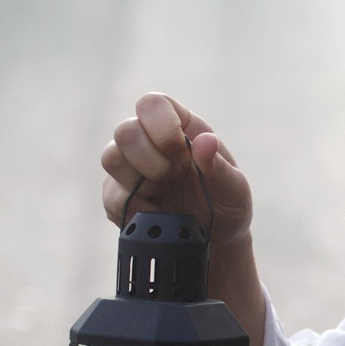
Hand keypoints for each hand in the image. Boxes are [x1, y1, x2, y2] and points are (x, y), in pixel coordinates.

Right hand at [101, 93, 252, 251]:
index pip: (152, 104)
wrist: (214, 241)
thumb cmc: (226, 204)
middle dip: (152, 161)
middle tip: (175, 178)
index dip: (162, 128)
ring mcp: (130, 167)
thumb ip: (220, 166)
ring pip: (111, 158)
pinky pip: (110, 196)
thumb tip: (206, 141)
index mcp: (179, 126)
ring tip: (166, 194)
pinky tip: (158, 213)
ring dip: (141, 182)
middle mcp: (148, 141)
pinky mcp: (118, 195)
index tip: (184, 157)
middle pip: (125, 131)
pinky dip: (137, 208)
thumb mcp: (234, 188)